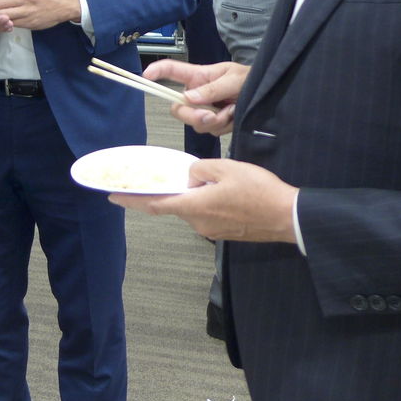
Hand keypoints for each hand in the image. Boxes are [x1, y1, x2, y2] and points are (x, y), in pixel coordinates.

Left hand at [110, 158, 297, 243]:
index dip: (132, 200)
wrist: (288, 217)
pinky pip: (207, 214)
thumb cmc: (258, 190)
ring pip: (192, 209)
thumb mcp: (225, 168)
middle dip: (164, 193)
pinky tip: (215, 192)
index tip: (113, 196)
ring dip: (189, 197)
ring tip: (201, 181)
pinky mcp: (226, 232)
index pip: (156, 204)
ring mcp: (212, 230)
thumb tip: (190, 178)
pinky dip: (203, 203)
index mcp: (194, 206)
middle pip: (174, 205)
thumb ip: (200, 170)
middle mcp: (199, 222)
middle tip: (154, 180)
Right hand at [145, 58, 247, 135]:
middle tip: (211, 115)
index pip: (172, 70)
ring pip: (195, 123)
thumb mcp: (234, 79)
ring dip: (215, 121)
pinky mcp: (213, 123)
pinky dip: (223, 126)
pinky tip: (234, 117)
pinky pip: (210, 131)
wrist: (267, 96)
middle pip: (178, 108)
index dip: (157, 71)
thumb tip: (188, 98)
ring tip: (232, 110)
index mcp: (198, 77)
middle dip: (192, 115)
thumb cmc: (249, 79)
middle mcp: (196, 94)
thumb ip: (212, 89)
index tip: (146, 76)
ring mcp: (204, 109)